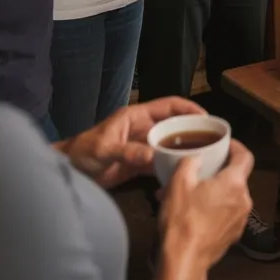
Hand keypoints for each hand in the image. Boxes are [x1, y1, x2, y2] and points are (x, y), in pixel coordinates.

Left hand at [60, 97, 204, 188]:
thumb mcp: (104, 150)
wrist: (67, 173)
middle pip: (175, 125)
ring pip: (170, 145)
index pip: (170, 105)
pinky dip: (172, 167)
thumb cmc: (82, 152)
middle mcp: (145, 129)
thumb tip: (154, 157)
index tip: (206, 118)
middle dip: (192, 130)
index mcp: (138, 116)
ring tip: (203, 158)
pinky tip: (182, 174)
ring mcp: (143, 147)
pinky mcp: (139, 165)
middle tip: (211, 141)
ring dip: (184, 150)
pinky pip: (161, 163)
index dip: (189, 108)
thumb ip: (128, 152)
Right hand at [158, 139, 253, 279]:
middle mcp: (244, 200)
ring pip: (230, 197)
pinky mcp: (234, 236)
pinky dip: (215, 209)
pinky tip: (194, 214)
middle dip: (218, 173)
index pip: (245, 156)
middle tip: (200, 172)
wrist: (184, 262)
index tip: (225, 145)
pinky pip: (227, 214)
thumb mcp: (179, 184)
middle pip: (237, 177)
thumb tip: (197, 158)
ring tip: (190, 195)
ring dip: (214, 192)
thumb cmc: (182, 220)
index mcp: (235, 183)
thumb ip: (190, 163)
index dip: (236, 147)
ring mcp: (241, 220)